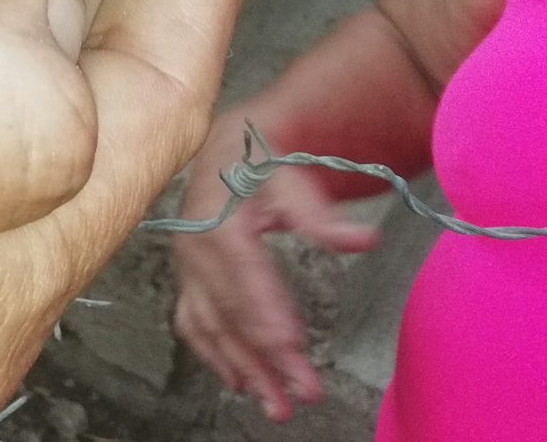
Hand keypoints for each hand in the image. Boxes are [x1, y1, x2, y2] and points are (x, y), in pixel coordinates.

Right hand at [172, 114, 380, 421]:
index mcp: (218, 219)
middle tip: (302, 397)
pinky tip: (237, 379)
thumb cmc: (264, 157)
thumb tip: (362, 240)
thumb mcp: (292, 172)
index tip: (295, 352)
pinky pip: (193, 322)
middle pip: (230, 311)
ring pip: (210, 325)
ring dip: (242, 367)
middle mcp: (194, 246)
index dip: (268, 316)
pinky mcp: (188, 276)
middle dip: (265, 358)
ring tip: (275, 405)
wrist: (230, 144)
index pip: (245, 278)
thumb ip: (320, 212)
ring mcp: (187, 264)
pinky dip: (213, 353)